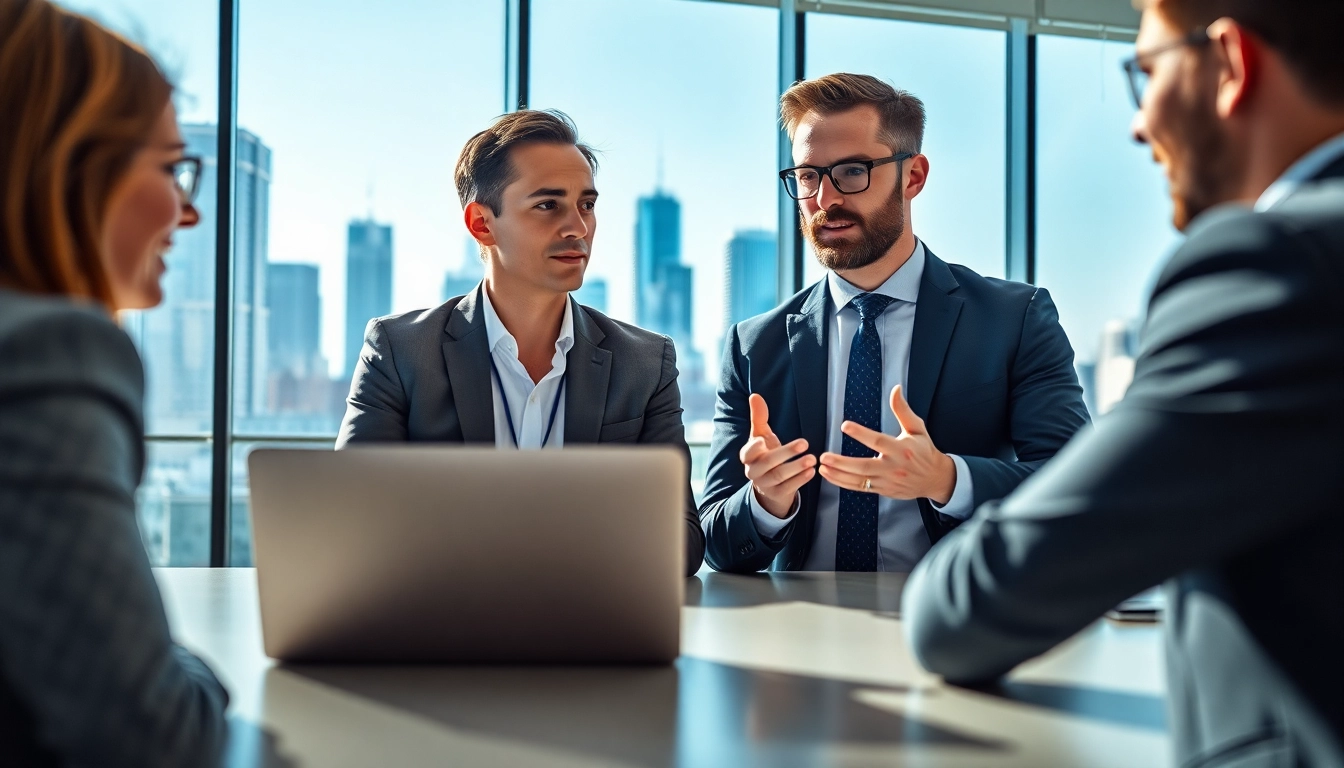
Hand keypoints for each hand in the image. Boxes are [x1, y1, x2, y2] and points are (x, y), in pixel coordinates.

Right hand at [740, 393, 814, 517]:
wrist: (769, 484)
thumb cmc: (765, 454)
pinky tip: (812, 471)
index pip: (747, 453)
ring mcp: (765, 485)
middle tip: (804, 443)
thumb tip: (755, 396)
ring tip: (813, 459)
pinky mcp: (778, 494)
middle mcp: (753, 472)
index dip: (754, 448)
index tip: (763, 440)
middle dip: (786, 453)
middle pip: (768, 463)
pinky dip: (800, 480)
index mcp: (748, 457)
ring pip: (779, 476)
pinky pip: (789, 488)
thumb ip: (758, 417)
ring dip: (796, 467)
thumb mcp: (761, 436)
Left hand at [818, 385, 955, 503]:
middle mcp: (892, 467)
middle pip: (863, 466)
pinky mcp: (882, 490)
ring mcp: (887, 481)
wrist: (935, 479)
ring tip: (822, 466)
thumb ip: (903, 410)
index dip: (861, 433)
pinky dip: (843, 483)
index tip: (845, 425)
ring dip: (838, 474)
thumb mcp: (917, 428)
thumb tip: (896, 389)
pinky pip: (860, 488)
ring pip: (859, 480)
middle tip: (824, 456)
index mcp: (901, 449)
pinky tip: (829, 475)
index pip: (878, 441)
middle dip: (842, 462)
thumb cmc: (925, 451)